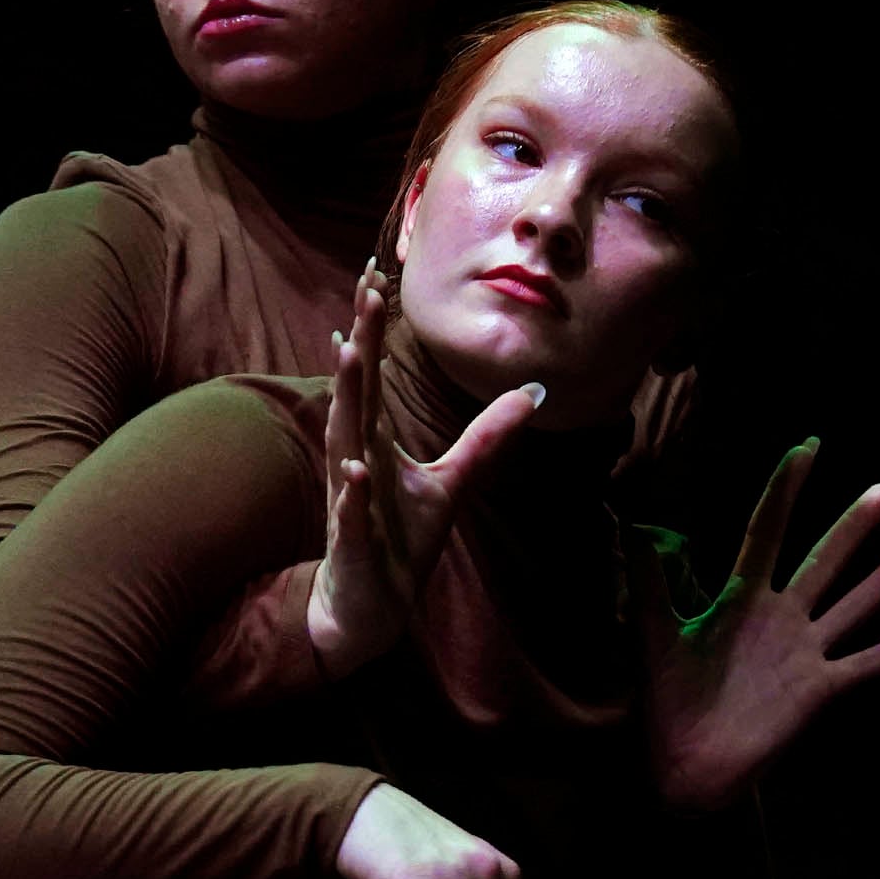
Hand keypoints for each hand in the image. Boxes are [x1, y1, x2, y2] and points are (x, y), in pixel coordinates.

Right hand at [306, 266, 544, 678]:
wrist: (367, 602)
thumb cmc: (400, 536)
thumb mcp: (454, 479)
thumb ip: (487, 436)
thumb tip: (534, 392)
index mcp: (373, 441)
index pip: (372, 375)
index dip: (373, 326)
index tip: (376, 276)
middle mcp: (356, 459)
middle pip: (356, 392)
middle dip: (359, 340)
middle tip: (364, 289)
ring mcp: (350, 498)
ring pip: (346, 441)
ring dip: (346, 399)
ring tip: (350, 353)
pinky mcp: (354, 541)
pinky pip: (351, 514)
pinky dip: (353, 493)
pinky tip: (360, 470)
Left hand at [632, 439, 879, 812]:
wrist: (684, 766)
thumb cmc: (669, 701)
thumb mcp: (654, 634)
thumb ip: (647, 581)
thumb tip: (626, 524)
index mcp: (742, 600)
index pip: (767, 532)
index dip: (786, 490)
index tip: (807, 447)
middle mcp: (781, 618)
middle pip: (825, 560)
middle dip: (858, 524)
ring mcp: (805, 652)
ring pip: (856, 605)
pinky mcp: (818, 691)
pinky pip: (866, 665)